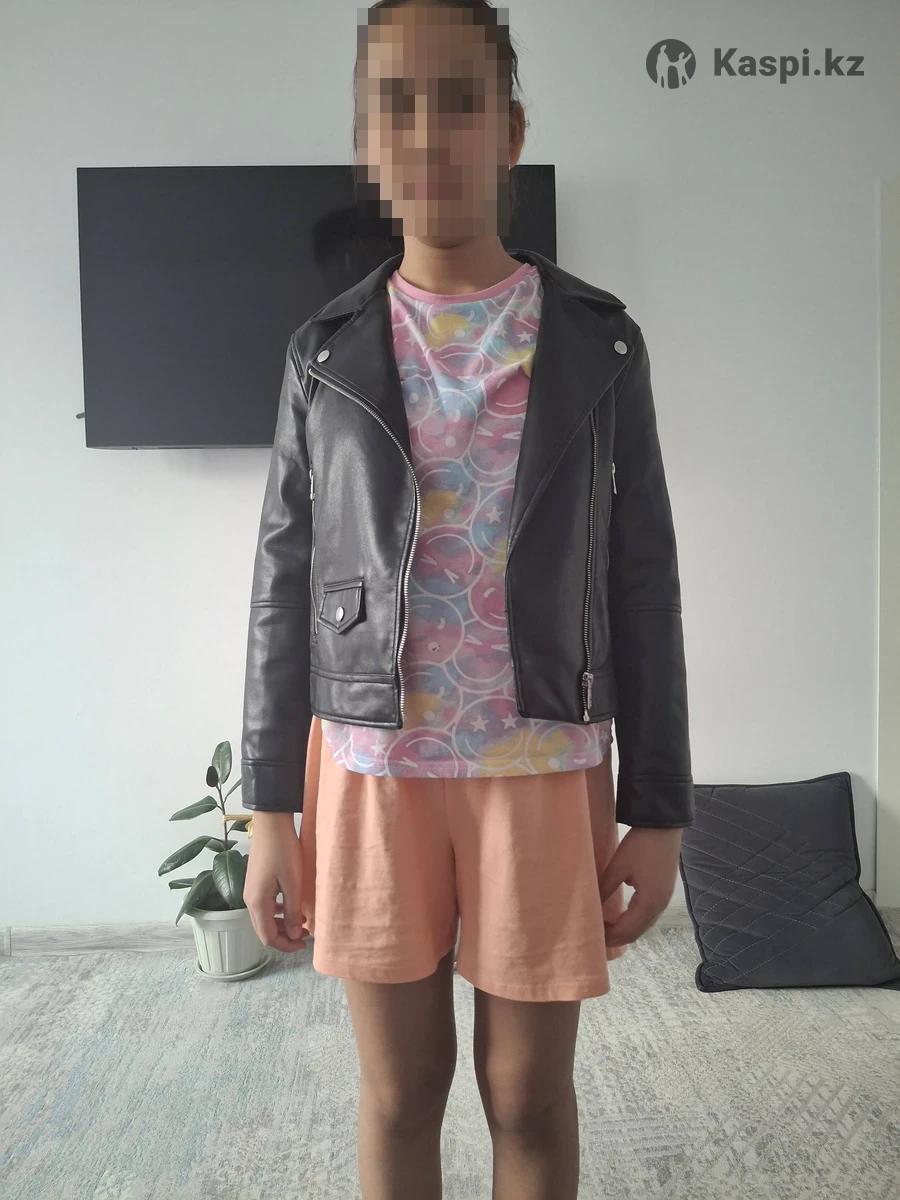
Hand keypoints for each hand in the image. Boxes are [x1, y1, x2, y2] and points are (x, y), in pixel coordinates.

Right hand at [243, 812, 309, 952]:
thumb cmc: (283, 850)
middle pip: (264, 930)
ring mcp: (251, 891)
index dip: (286, 945)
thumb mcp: (293, 883)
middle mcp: (250, 900)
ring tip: (303, 922)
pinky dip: (278, 912)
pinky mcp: (256, 883)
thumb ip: (293, 911)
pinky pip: (265, 906)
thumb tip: (295, 935)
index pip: (268, 937)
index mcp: (257, 902)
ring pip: (265, 919)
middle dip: (285, 937)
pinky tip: (293, 907)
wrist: (270, 823)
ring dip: (282, 925)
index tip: (305, 944)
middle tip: (306, 935)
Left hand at [598, 826, 683, 947]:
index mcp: (649, 903)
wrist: (664, 824)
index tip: (590, 937)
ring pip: (642, 925)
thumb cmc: (641, 844)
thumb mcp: (618, 866)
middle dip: (615, 937)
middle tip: (594, 936)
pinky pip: (647, 914)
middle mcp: (660, 906)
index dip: (608, 938)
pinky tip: (618, 914)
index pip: (626, 932)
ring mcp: (664, 899)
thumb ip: (604, 888)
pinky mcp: (663, 890)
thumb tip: (590, 906)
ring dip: (624, 929)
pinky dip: (632, 919)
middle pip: (635, 932)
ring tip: (603, 925)